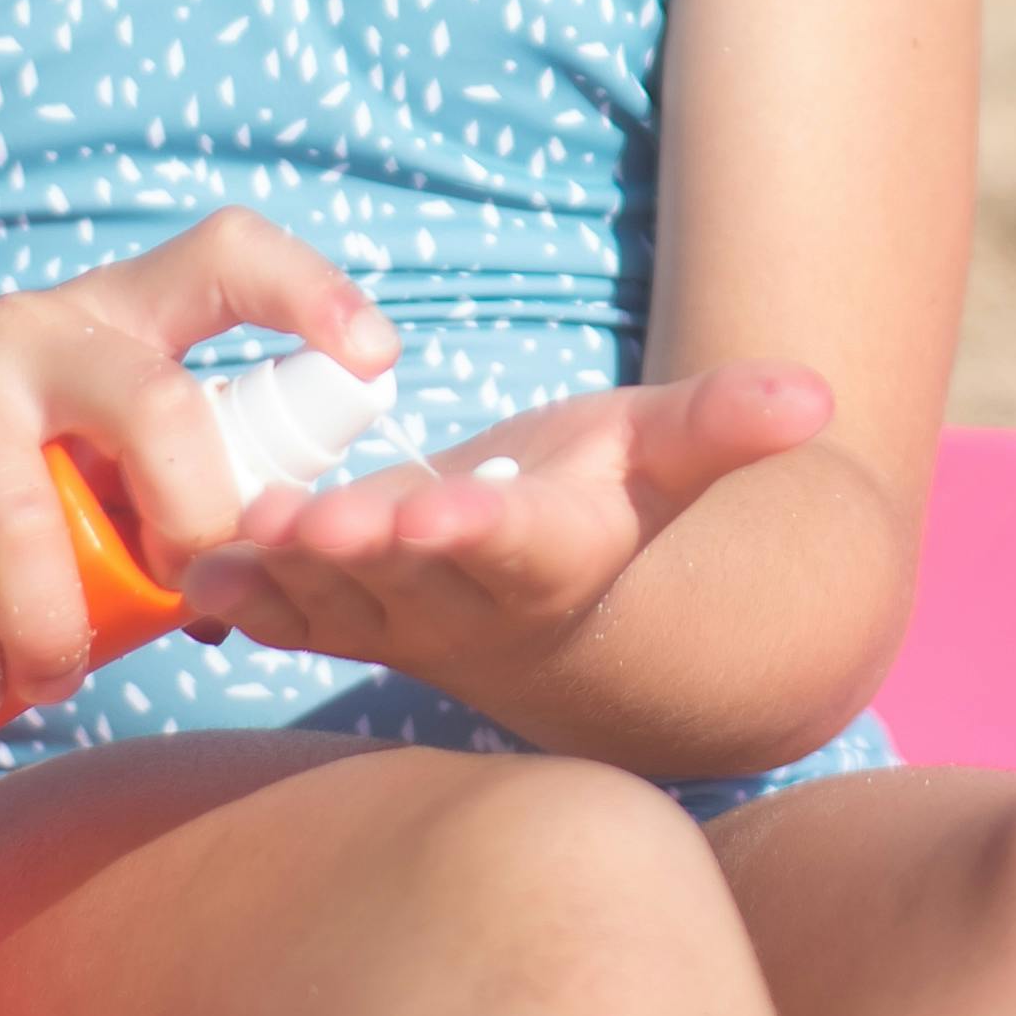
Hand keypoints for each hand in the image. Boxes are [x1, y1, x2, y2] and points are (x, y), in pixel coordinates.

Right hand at [0, 209, 396, 725]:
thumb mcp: (81, 479)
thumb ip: (166, 510)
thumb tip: (261, 588)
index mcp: (111, 322)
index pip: (223, 258)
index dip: (309, 292)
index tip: (377, 357)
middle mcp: (33, 332)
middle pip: (158, 406)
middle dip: (194, 519)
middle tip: (181, 594)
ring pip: (41, 527)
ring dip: (57, 634)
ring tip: (46, 678)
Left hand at [168, 362, 833, 712]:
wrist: (557, 605)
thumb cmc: (610, 501)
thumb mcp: (664, 453)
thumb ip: (727, 422)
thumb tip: (819, 394)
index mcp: (549, 551)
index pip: (512, 542)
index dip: (473, 529)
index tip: (436, 513)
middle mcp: (469, 603)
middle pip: (407, 577)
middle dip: (358, 552)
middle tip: (313, 523)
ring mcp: (398, 622)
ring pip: (334, 602)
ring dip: (283, 577)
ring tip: (235, 538)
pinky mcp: (340, 621)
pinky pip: (287, 620)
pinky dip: (241, 602)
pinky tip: (195, 578)